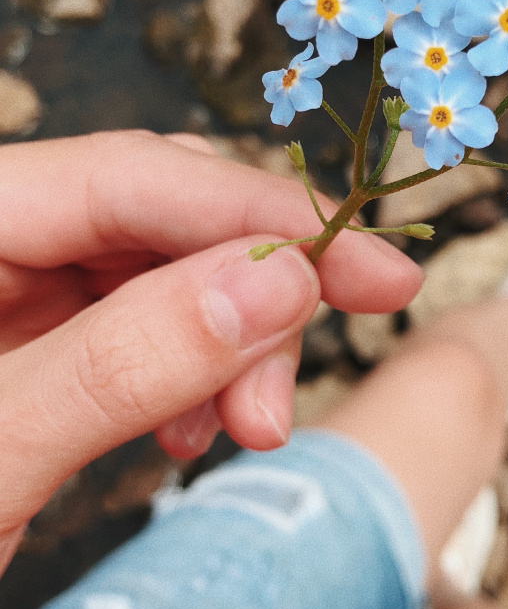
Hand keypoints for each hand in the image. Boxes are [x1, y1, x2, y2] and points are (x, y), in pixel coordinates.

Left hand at [0, 131, 421, 574]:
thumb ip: (127, 358)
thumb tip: (278, 280)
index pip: (125, 177)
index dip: (258, 215)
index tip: (370, 267)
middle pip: (152, 219)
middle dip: (245, 295)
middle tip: (290, 395)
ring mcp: (6, 297)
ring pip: (160, 276)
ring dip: (228, 346)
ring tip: (242, 431)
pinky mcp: (29, 350)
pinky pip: (139, 333)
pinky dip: (190, 378)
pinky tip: (194, 431)